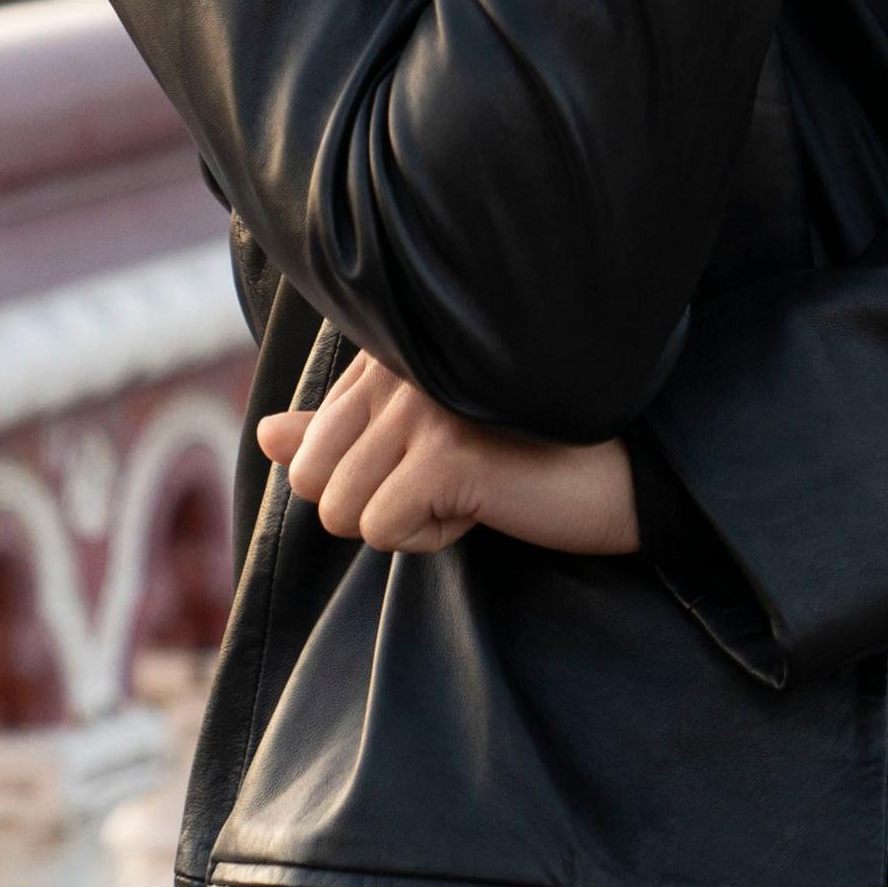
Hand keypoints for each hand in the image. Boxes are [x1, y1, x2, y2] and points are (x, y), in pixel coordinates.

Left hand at [254, 348, 640, 556]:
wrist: (621, 475)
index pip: (313, 440)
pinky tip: (483, 506)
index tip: (445, 453)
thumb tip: (266, 435)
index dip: (371, 473)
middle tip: (450, 479)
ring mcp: (421, 405)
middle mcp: (400, 364)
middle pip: (312, 477)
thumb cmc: (527, 453)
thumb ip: (342, 433)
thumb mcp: (425, 441)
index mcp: (392, 349)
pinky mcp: (443, 453)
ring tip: (471, 487)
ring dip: (405, 522)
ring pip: (340, 510)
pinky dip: (431, 538)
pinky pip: (382, 530)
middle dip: (372, 504)